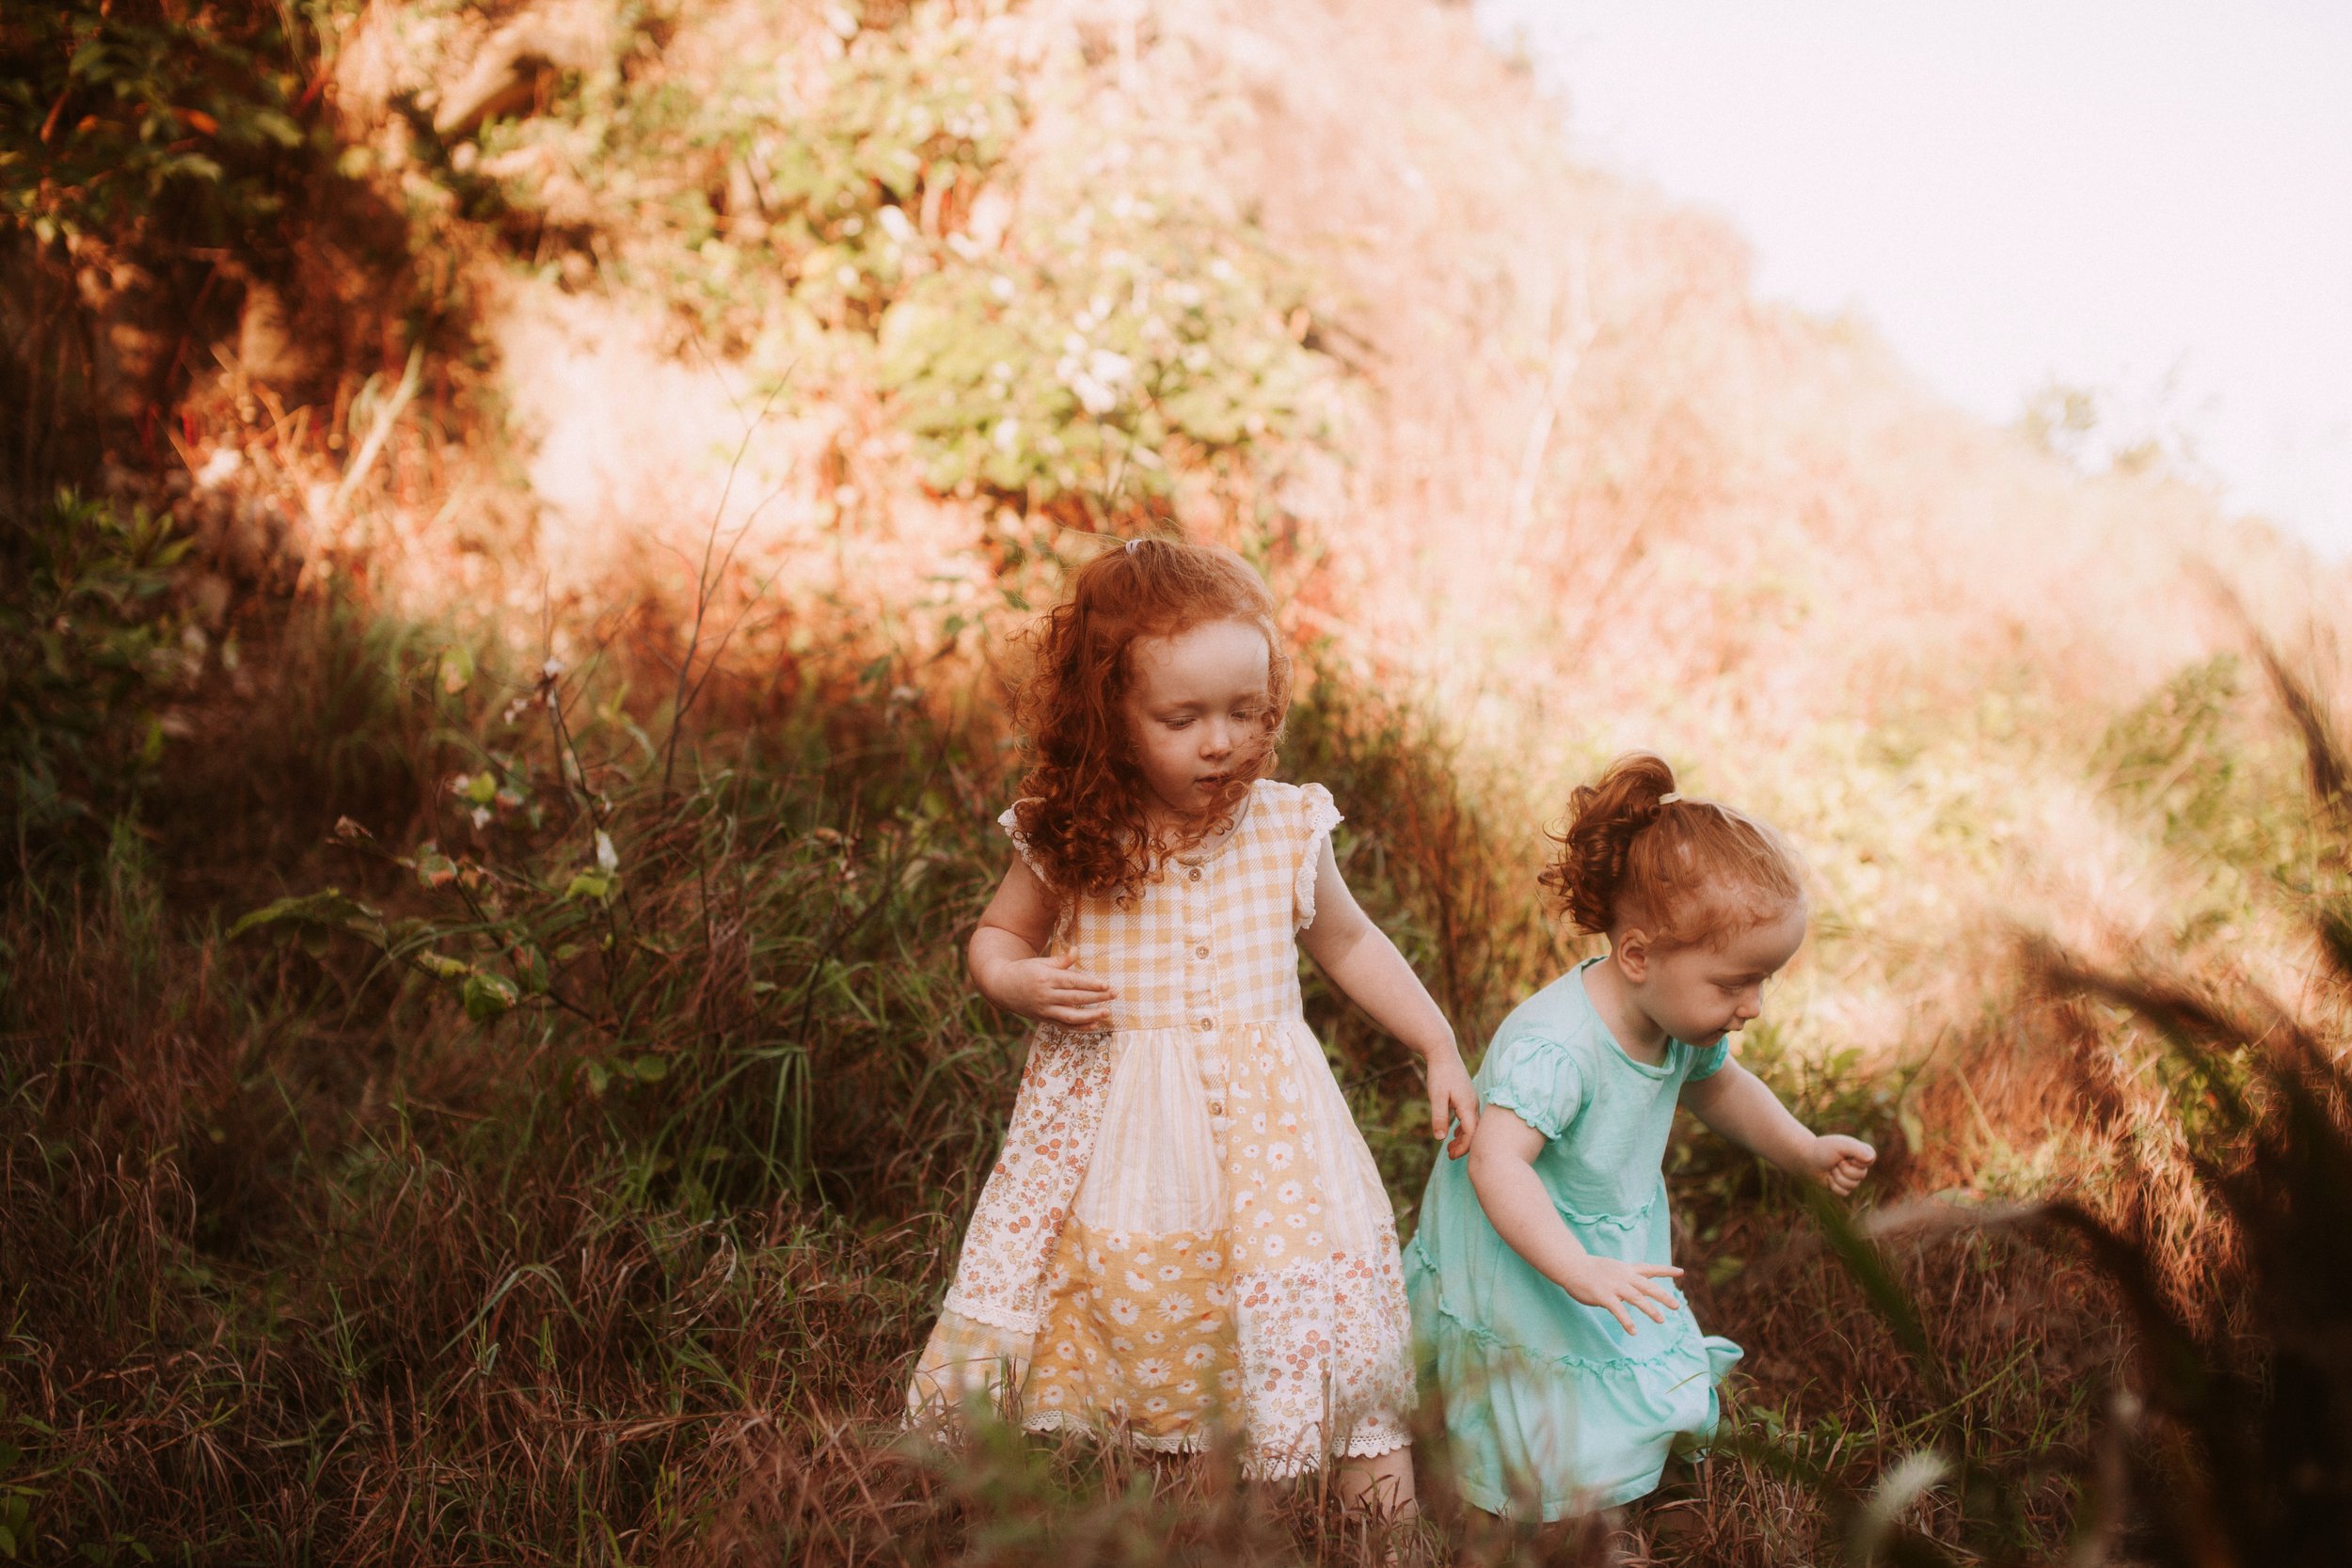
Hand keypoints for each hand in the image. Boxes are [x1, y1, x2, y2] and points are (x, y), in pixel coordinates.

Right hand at [991, 951, 1116, 1027]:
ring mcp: (1044, 1010)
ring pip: (1070, 1016)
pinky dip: (1079, 1027)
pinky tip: (1094, 1024)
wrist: (1001, 987)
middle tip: (1114, 994)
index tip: (1106, 985)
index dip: (1090, 984)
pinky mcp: (1044, 1019)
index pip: (1072, 982)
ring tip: (1107, 1012)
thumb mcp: (1041, 962)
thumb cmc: (1024, 970)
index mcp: (1045, 978)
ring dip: (1091, 1015)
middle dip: (1096, 997)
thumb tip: (1076, 950)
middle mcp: (1045, 995)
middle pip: (1075, 998)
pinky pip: (1063, 1026)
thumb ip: (1061, 961)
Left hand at [1424, 1043, 1478, 1157]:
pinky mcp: (1467, 1097)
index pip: (1472, 1133)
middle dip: (1463, 1146)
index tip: (1451, 1156)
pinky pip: (1469, 1118)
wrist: (1443, 1052)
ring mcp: (1471, 1100)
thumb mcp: (1436, 1097)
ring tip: (1449, 1148)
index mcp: (1468, 1105)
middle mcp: (1473, 1104)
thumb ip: (1439, 1117)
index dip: (1463, 1147)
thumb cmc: (1440, 1074)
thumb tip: (1441, 1139)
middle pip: (1474, 1132)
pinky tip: (1453, 1133)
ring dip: (1463, 1138)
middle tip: (1449, 1155)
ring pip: (1473, 1125)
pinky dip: (1463, 1128)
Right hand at [1560, 1255, 1684, 1335]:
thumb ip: (1624, 1277)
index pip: (1650, 1268)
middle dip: (1663, 1296)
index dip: (1666, 1271)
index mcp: (1626, 1269)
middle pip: (1648, 1286)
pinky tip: (1634, 1331)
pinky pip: (1618, 1310)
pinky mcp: (1604, 1296)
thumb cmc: (1590, 1269)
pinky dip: (1627, 1321)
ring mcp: (1614, 1286)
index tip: (1681, 1272)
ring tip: (1661, 1320)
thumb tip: (1635, 1289)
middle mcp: (1624, 1276)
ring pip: (1637, 1298)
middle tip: (1677, 1306)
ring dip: (1650, 1310)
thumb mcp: (1612, 1268)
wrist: (1571, 1265)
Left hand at [1809, 1133, 1876, 1195]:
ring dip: (1837, 1177)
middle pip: (1861, 1175)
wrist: (1807, 1159)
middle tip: (1835, 1162)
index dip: (1856, 1160)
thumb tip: (1871, 1158)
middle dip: (1844, 1169)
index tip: (1845, 1155)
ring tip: (1831, 1169)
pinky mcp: (1844, 1187)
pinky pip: (1844, 1192)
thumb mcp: (1840, 1145)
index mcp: (1862, 1152)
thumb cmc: (1824, 1149)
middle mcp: (1860, 1165)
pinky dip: (1833, 1185)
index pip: (1870, 1160)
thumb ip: (1857, 1149)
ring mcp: (1853, 1177)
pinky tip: (1828, 1178)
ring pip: (1852, 1185)